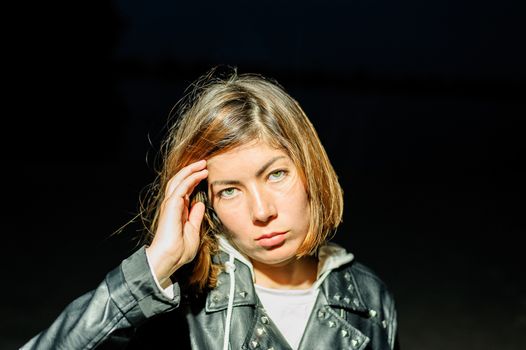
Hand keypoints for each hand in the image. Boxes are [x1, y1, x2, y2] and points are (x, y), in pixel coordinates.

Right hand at [146, 160, 207, 286]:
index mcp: (177, 211)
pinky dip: (190, 178)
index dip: (194, 180)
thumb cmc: (179, 250)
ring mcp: (170, 204)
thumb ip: (195, 216)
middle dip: (191, 171)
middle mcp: (172, 205)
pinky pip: (181, 187)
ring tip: (202, 164)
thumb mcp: (193, 230)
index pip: (185, 190)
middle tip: (203, 164)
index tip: (205, 174)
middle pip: (180, 181)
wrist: (169, 258)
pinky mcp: (171, 206)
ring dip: (191, 170)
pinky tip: (200, 174)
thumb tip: (199, 204)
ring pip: (179, 180)